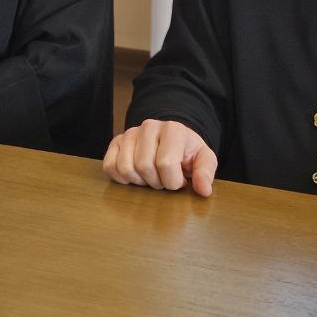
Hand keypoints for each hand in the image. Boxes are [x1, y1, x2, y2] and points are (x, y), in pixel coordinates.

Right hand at [103, 119, 217, 195]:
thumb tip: (204, 189)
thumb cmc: (187, 152)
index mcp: (173, 129)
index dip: (173, 181)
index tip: (180, 181)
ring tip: (151, 177)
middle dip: (156, 182)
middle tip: (164, 180)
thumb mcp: (204, 159)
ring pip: (126, 167)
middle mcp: (149, 126)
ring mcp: (130, 133)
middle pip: (144, 166)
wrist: (172, 140)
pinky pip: (110, 166)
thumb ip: (205, 172)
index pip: (166, 163)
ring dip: (139, 181)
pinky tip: (136, 176)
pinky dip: (121, 178)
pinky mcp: (116, 142)